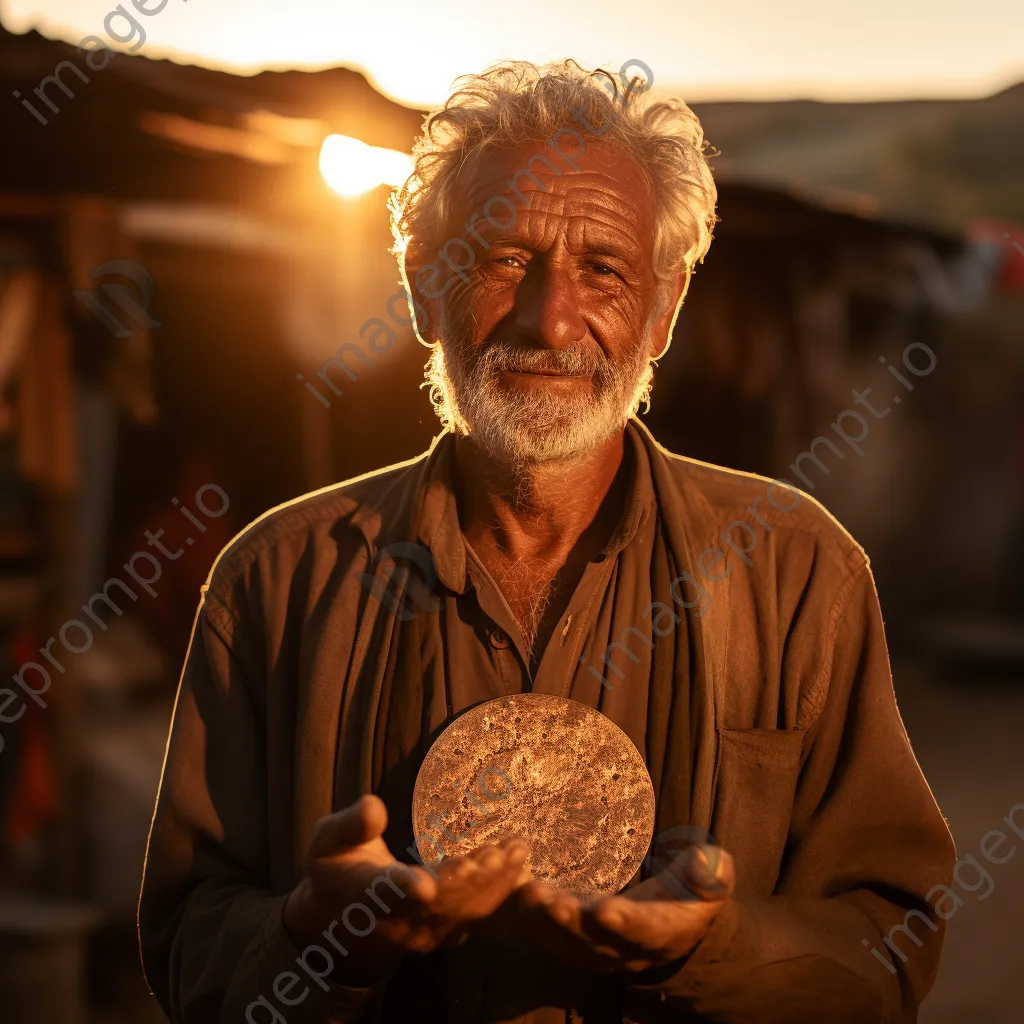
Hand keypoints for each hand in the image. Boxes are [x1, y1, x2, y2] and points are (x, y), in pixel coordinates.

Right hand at [284, 794, 529, 982]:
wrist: (343, 917)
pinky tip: (519, 863)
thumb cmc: (336, 866)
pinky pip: (476, 913)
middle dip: (468, 881)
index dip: (402, 889)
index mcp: (364, 893)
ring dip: (492, 884)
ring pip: (463, 911)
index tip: (422, 884)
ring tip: (516, 852)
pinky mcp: (446, 930)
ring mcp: (424, 931)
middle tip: (496, 854)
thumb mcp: (326, 841)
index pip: (384, 893)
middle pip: (436, 904)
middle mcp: (397, 920)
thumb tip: (372, 806)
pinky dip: (499, 890)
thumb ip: (349, 826)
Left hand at [514, 843, 733, 973]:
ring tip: (524, 893)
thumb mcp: (711, 880)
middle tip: (545, 898)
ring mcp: (598, 949)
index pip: (643, 931)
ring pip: (565, 944)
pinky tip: (513, 893)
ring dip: (542, 922)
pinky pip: (550, 937)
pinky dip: (531, 919)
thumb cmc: (692, 892)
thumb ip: (711, 873)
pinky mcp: (576, 940)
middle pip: (593, 943)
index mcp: (662, 933)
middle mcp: (626, 949)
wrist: (675, 922)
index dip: (625, 924)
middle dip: (568, 922)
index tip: (606, 909)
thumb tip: (710, 862)